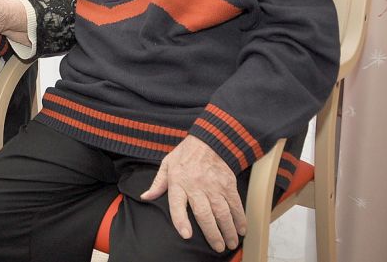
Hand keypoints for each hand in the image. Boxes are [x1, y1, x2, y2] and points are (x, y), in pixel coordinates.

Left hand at [140, 135, 246, 251]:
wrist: (209, 139)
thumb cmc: (186, 154)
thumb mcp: (167, 164)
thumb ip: (158, 183)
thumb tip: (145, 197)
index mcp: (178, 182)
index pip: (178, 204)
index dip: (181, 220)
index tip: (186, 235)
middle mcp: (196, 186)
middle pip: (204, 214)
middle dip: (212, 233)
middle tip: (218, 247)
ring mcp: (214, 185)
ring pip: (222, 212)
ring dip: (228, 230)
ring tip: (230, 243)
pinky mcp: (228, 183)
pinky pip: (235, 204)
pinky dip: (240, 218)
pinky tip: (241, 229)